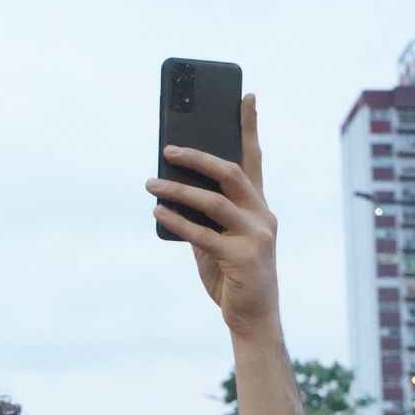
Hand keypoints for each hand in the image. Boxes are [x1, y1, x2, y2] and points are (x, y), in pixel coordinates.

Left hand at [146, 94, 279, 338]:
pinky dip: (178, 221)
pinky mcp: (244, 258)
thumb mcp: (216, 243)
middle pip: (232, 172)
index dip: (250, 127)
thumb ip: (202, 218)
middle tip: (168, 148)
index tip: (246, 96)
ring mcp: (257, 236)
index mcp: (259, 208)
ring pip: (215, 201)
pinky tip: (158, 211)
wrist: (252, 319)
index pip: (255, 159)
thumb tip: (170, 194)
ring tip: (150, 182)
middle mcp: (263, 216)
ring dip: (179, 190)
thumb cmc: (232, 278)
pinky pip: (203, 234)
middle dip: (199, 156)